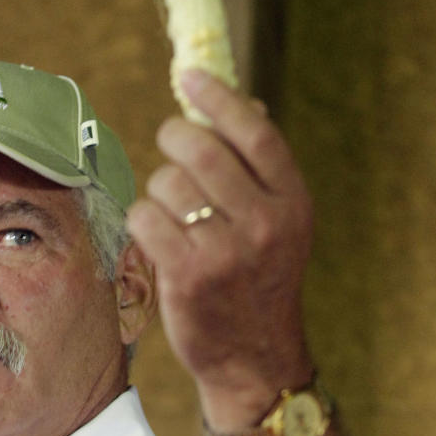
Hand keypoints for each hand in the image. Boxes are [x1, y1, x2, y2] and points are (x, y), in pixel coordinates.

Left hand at [127, 70, 315, 429]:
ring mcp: (226, 251)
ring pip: (166, 183)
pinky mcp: (187, 276)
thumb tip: (238, 103)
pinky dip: (142, 222)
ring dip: (158, 191)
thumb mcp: (281, 226)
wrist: (254, 358)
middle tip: (170, 145)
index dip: (217, 97)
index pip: (254, 131)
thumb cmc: (259, 284)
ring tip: (173, 216)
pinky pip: (144, 218)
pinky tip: (156, 239)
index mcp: (292, 202)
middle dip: (173, 139)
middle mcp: (264, 223)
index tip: (189, 76)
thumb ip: (261, 171)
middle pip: (200, 148)